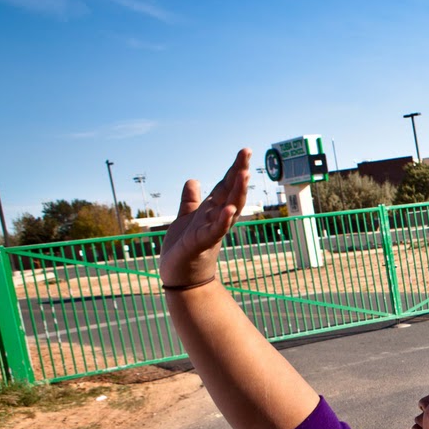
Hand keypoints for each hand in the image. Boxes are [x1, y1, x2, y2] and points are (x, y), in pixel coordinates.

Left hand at [160, 149, 250, 286]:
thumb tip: (192, 180)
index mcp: (211, 211)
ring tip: (242, 174)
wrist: (181, 278)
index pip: (225, 186)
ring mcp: (210, 231)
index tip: (245, 151)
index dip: (234, 169)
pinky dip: (222, 221)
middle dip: (238, 174)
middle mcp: (215, 219)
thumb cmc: (185, 249)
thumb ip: (190, 200)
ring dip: (236, 193)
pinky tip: (228, 210)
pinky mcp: (201, 244)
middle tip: (247, 153)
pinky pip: (214, 231)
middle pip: (230, 193)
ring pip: (227, 210)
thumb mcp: (186, 219)